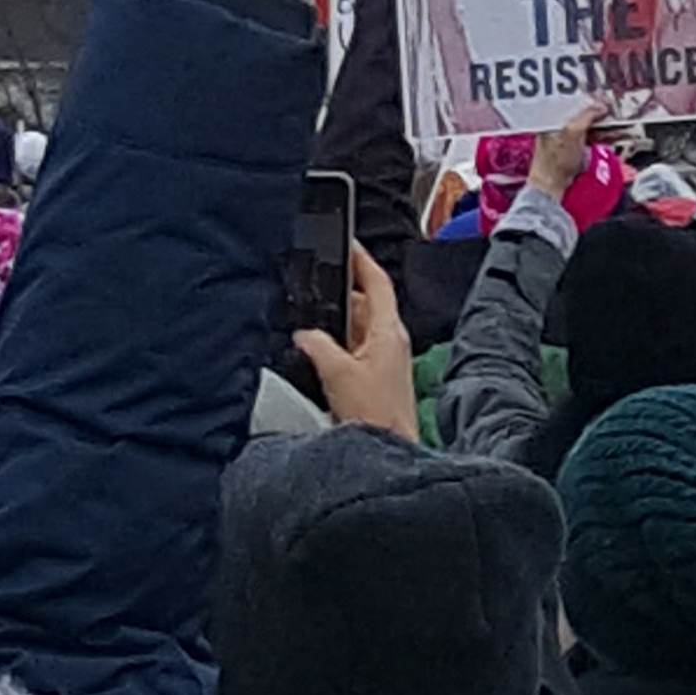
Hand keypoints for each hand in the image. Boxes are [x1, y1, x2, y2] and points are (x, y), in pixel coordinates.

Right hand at [294, 244, 419, 441]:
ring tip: (310, 327)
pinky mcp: (377, 378)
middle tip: (314, 290)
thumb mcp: (336, 373)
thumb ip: (315, 345)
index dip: (361, 259)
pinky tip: (319, 357)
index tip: (347, 243)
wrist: (389, 451)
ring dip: (335, 327)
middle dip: (338, 297)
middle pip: (364, 305)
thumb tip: (304, 335)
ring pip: (357, 329)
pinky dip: (337, 347)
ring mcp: (385, 360)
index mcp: (389, 331)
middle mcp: (391, 342)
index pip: (377, 282)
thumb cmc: (375, 416)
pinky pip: (354, 351)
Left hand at [532, 101, 608, 204]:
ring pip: (590, 126)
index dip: (586, 98)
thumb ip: (587, 116)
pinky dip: (604, 136)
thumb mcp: (572, 132)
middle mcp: (557, 126)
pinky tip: (616, 133)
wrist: (553, 188)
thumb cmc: (555, 160)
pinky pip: (592, 139)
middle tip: (613, 107)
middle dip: (598, 111)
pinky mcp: (576, 151)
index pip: (570, 100)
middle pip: (582, 113)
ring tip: (619, 121)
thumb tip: (601, 105)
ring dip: (604, 124)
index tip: (601, 95)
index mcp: (550, 118)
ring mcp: (567, 140)